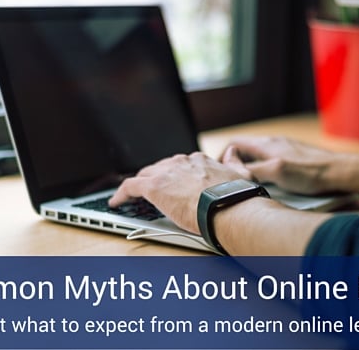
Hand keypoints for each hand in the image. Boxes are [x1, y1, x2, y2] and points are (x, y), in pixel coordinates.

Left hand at [108, 153, 246, 234]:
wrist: (228, 207)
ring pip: (144, 175)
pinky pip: (130, 187)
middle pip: (160, 168)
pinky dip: (121, 194)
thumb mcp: (241, 174)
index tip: (171, 183)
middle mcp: (181, 162)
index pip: (180, 165)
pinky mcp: (153, 187)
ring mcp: (166, 173)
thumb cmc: (236, 197)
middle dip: (154, 178)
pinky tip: (116, 202)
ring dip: (138, 185)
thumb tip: (232, 152)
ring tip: (131, 196)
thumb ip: (234, 162)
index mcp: (199, 160)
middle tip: (150, 191)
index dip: (173, 175)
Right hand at [221, 136, 353, 194]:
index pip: (235, 144)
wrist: (340, 173)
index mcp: (267, 144)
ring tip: (248, 182)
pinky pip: (272, 160)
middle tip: (231, 179)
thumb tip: (234, 172)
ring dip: (250, 167)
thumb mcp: (277, 172)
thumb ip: (253, 171)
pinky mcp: (295, 157)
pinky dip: (264, 170)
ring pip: (259, 155)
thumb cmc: (312, 172)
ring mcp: (286, 149)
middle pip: (246, 149)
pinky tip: (271, 182)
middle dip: (235, 163)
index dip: (223, 156)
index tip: (220, 171)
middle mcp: (275, 143)